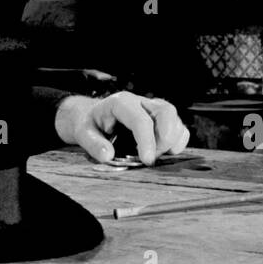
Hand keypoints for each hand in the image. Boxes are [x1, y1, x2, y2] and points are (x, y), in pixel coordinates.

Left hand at [55, 91, 189, 165]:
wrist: (95, 117)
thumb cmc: (91, 124)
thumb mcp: (83, 133)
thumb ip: (92, 144)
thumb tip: (107, 155)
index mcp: (121, 102)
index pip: (141, 120)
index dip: (147, 141)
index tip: (147, 161)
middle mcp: (140, 102)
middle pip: (166, 111)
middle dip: (165, 138)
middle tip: (151, 158)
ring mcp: (153, 109)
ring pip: (175, 119)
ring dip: (171, 142)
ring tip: (153, 156)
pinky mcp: (161, 119)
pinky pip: (179, 128)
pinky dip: (177, 142)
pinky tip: (164, 152)